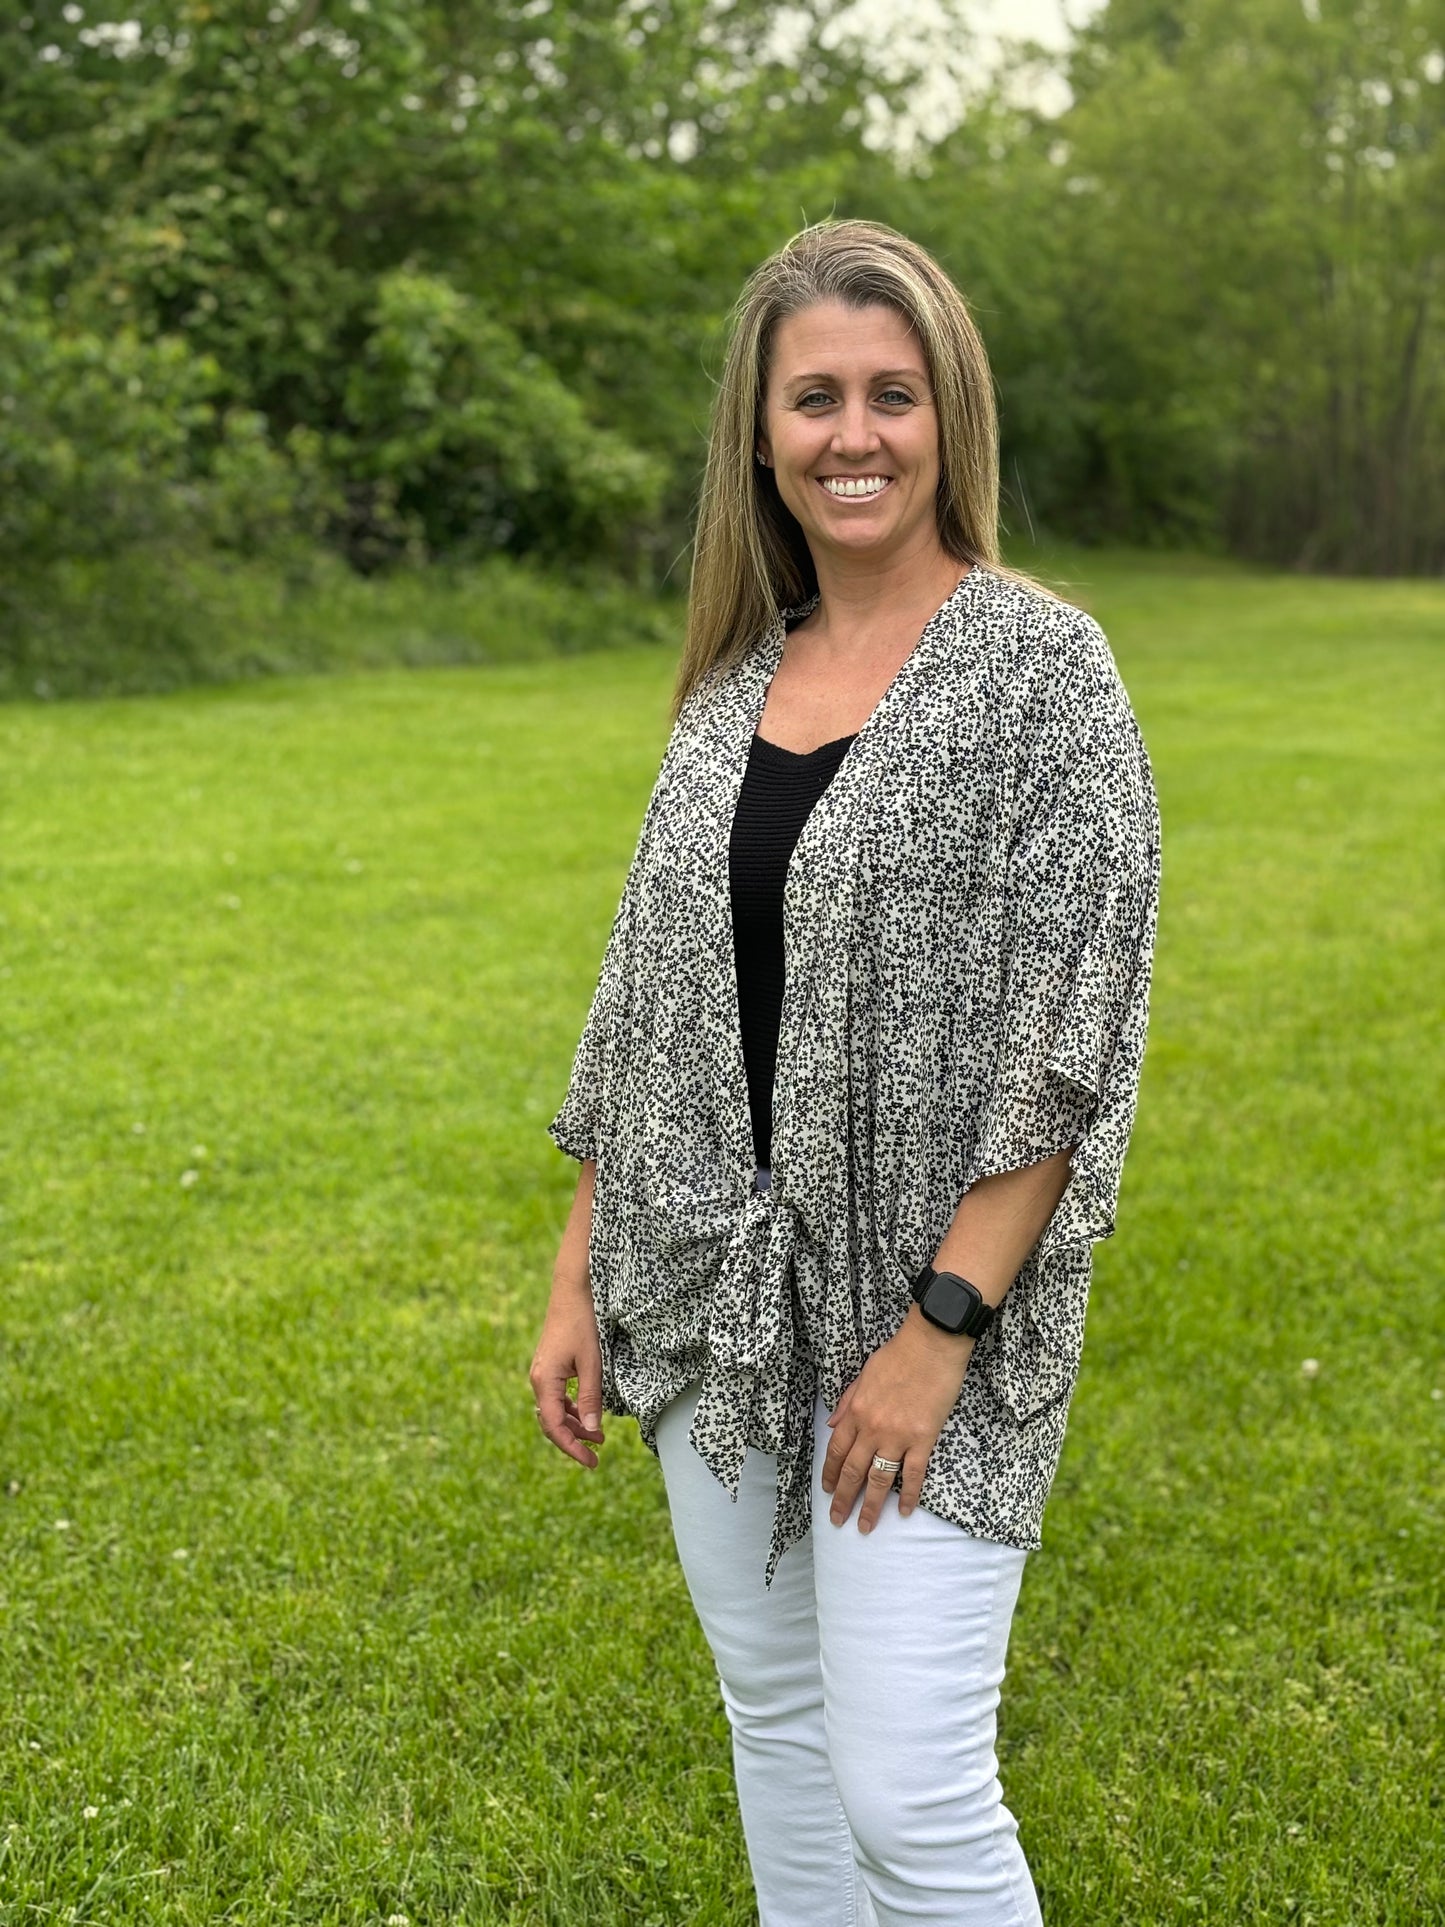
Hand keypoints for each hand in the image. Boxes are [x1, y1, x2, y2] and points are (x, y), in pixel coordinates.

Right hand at [529, 1273, 605, 1468]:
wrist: (572, 1291)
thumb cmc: (582, 1323)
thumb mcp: (592, 1362)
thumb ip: (591, 1397)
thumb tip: (593, 1428)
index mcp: (545, 1381)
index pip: (554, 1426)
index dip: (571, 1447)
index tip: (590, 1461)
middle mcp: (538, 1380)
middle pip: (551, 1423)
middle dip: (573, 1441)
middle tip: (596, 1456)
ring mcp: (542, 1373)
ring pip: (554, 1411)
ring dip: (574, 1425)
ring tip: (598, 1436)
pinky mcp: (549, 1367)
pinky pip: (556, 1397)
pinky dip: (571, 1410)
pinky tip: (587, 1414)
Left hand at [820, 1307, 972, 1532]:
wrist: (931, 1346)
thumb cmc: (897, 1355)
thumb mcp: (863, 1374)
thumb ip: (846, 1402)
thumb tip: (831, 1425)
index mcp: (856, 1411)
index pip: (837, 1450)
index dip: (830, 1473)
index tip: (827, 1491)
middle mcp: (872, 1428)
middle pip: (853, 1471)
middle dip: (843, 1499)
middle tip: (838, 1520)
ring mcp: (898, 1436)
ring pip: (879, 1478)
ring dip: (870, 1505)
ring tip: (865, 1527)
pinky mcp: (923, 1439)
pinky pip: (913, 1474)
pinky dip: (908, 1495)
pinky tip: (903, 1511)